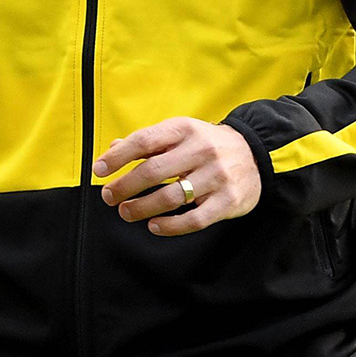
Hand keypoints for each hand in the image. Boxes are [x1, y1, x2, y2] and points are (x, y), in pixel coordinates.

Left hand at [93, 118, 258, 235]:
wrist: (257, 154)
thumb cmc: (206, 144)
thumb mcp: (179, 134)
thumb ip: (147, 143)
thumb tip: (112, 149)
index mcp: (184, 129)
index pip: (143, 141)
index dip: (117, 157)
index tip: (98, 170)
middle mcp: (201, 151)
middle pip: (153, 171)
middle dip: (124, 187)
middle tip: (109, 196)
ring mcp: (216, 177)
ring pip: (171, 198)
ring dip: (142, 208)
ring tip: (126, 212)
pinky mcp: (228, 201)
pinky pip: (194, 219)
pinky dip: (170, 226)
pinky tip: (154, 225)